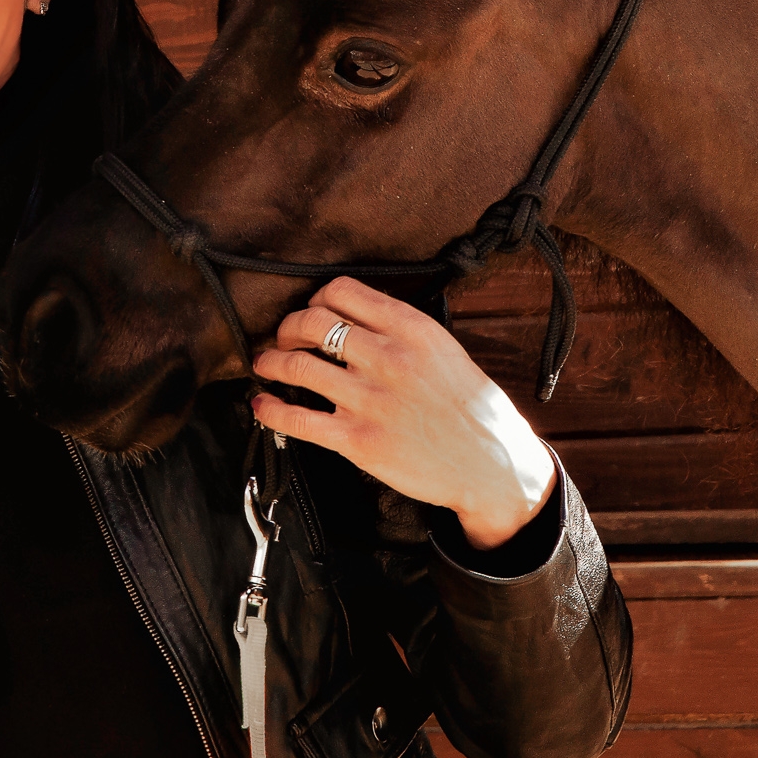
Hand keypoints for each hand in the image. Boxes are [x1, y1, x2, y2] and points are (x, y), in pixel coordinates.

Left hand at [250, 277, 556, 549]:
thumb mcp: (445, 349)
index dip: (315, 298)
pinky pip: (298, 419)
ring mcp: (370, 400)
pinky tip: (262, 405)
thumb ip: (400, 330)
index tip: (310, 310)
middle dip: (287, 327)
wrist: (495, 466)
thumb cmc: (473, 410)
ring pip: (297, 365)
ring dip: (271, 361)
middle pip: (312, 322)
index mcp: (411, 329)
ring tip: (265, 363)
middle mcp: (388, 358)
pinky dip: (271, 409)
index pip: (342, 291)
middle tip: (282, 337)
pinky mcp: (358, 440)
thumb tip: (353, 315)